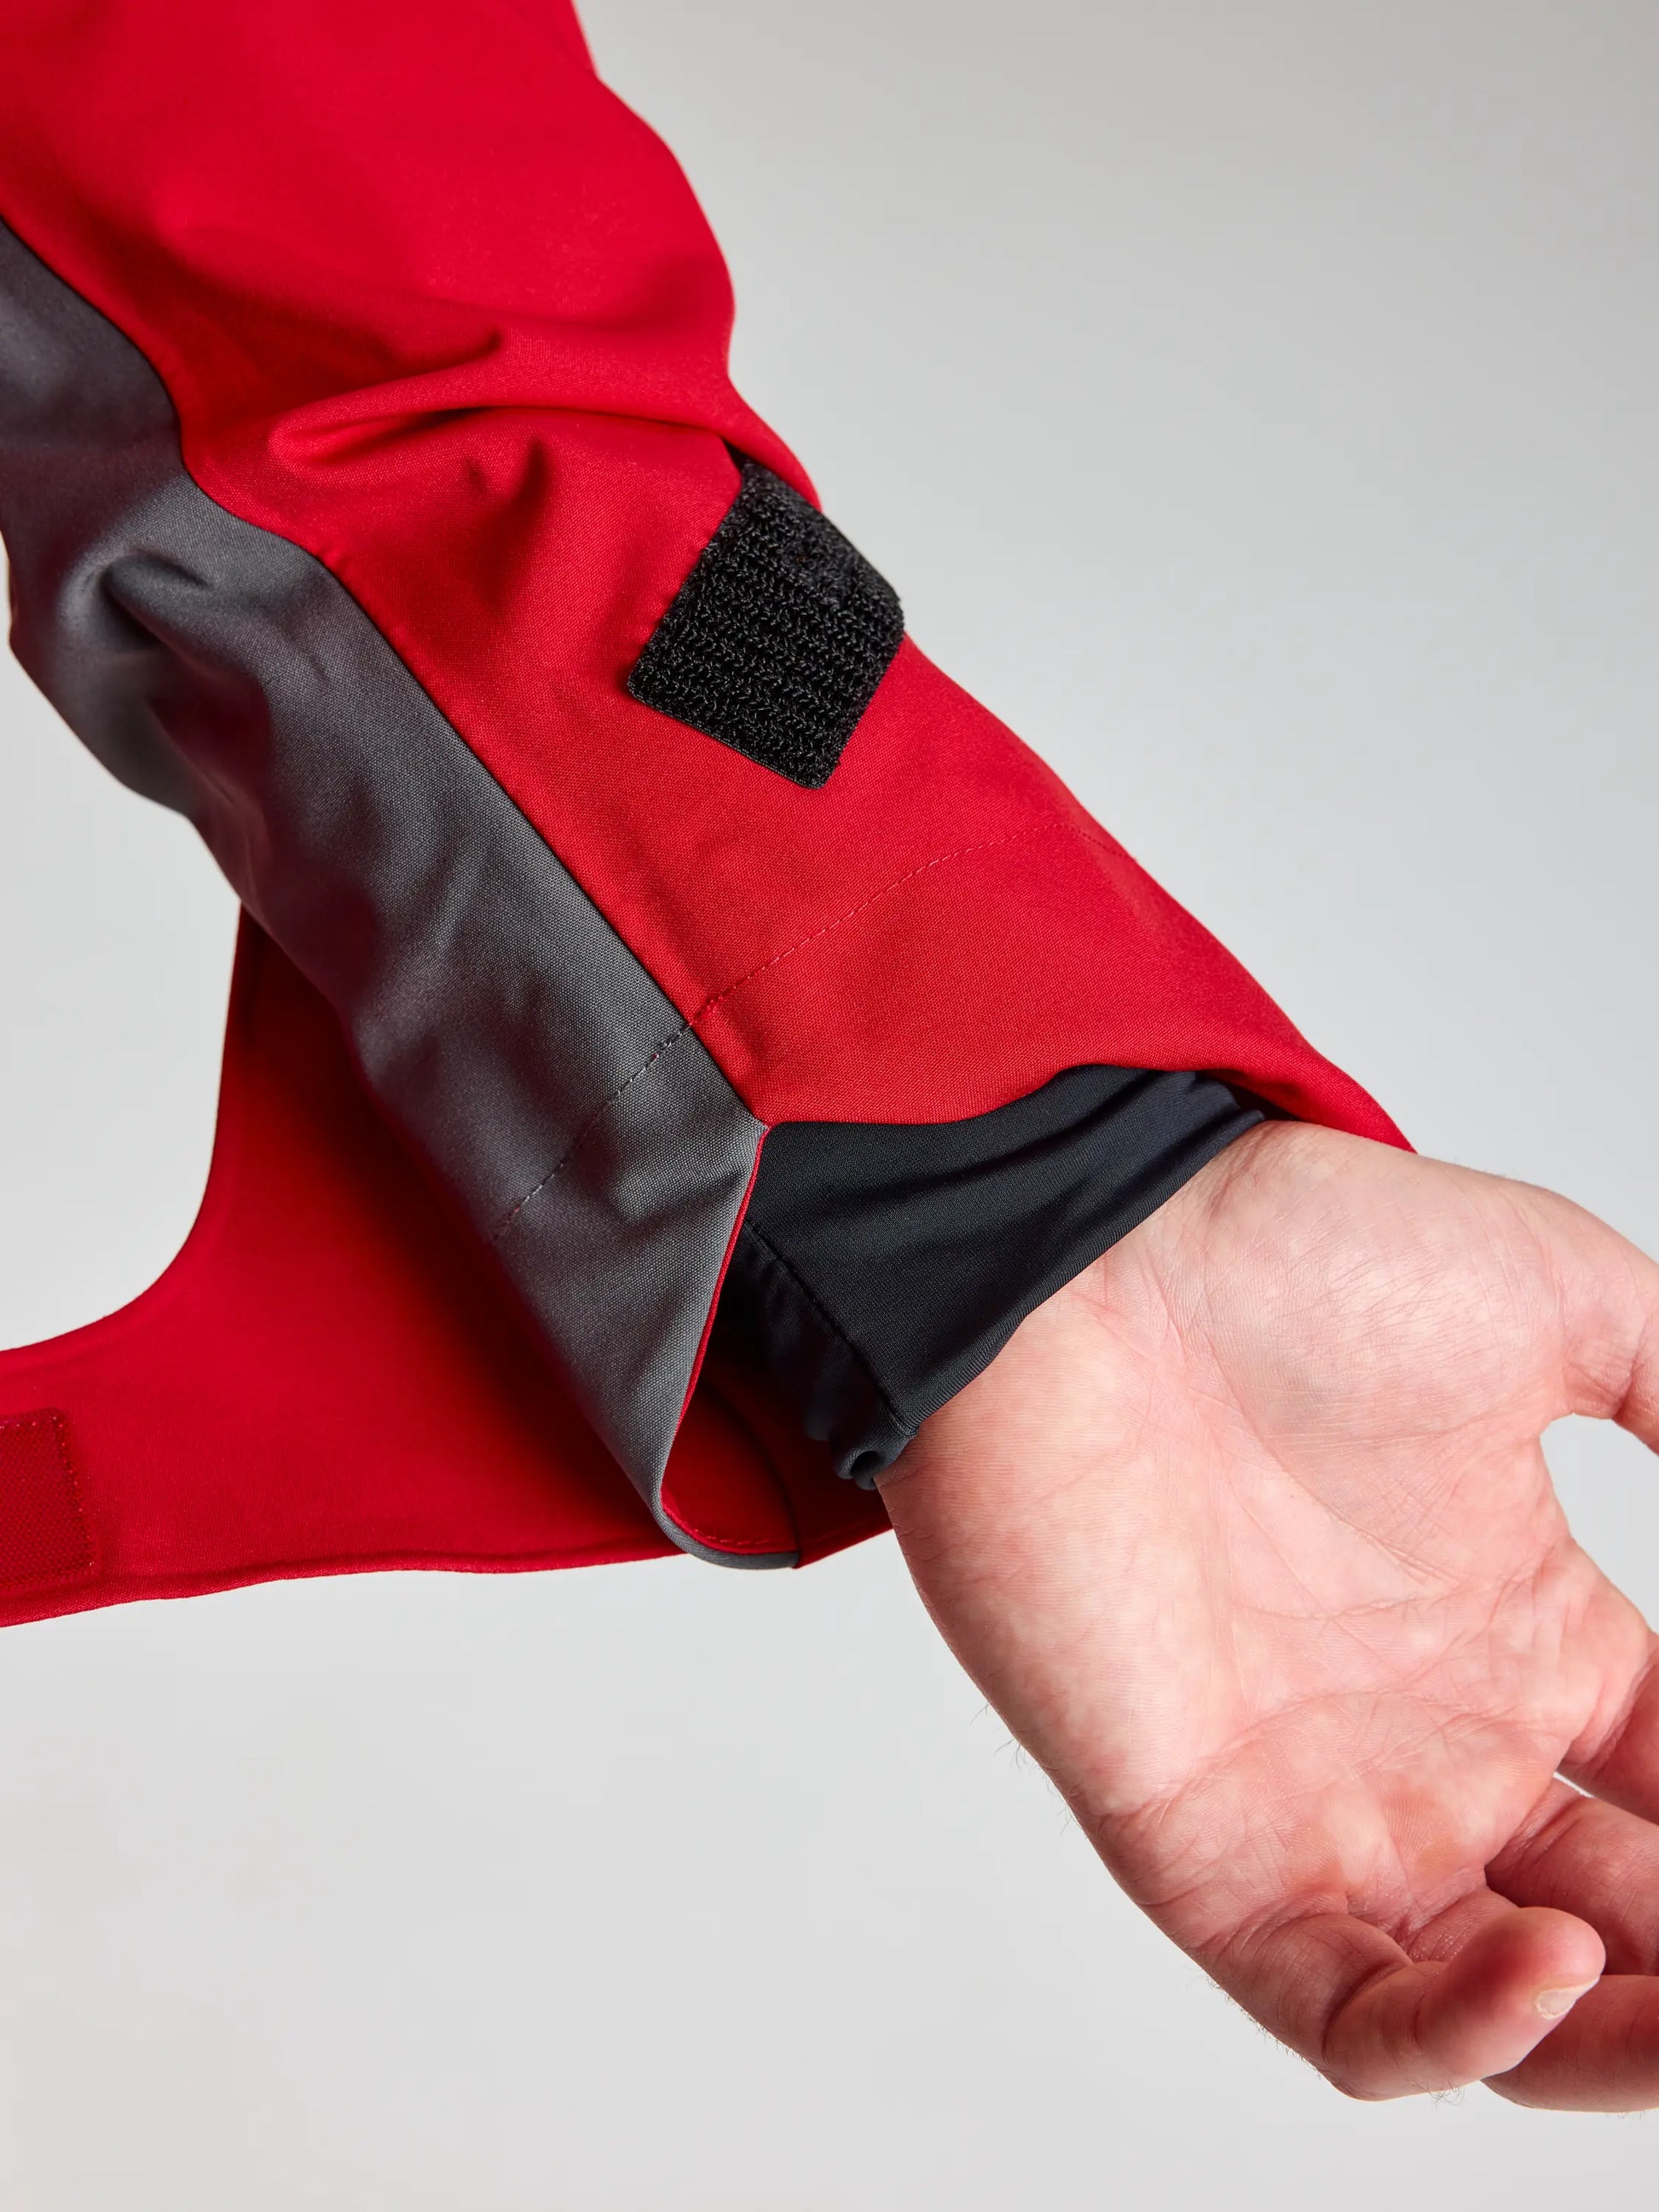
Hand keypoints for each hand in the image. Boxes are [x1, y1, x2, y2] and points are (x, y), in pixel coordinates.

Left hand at [881, 1121, 1658, 2106]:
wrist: (1082, 1262)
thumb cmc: (1288, 1259)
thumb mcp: (1562, 1306)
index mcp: (1524, 1626)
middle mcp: (1434, 1735)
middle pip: (1621, 1922)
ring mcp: (1322, 1800)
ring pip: (1499, 2008)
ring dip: (1619, 2043)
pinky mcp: (1203, 1845)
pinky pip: (1339, 2010)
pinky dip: (1455, 2035)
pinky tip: (1552, 1968)